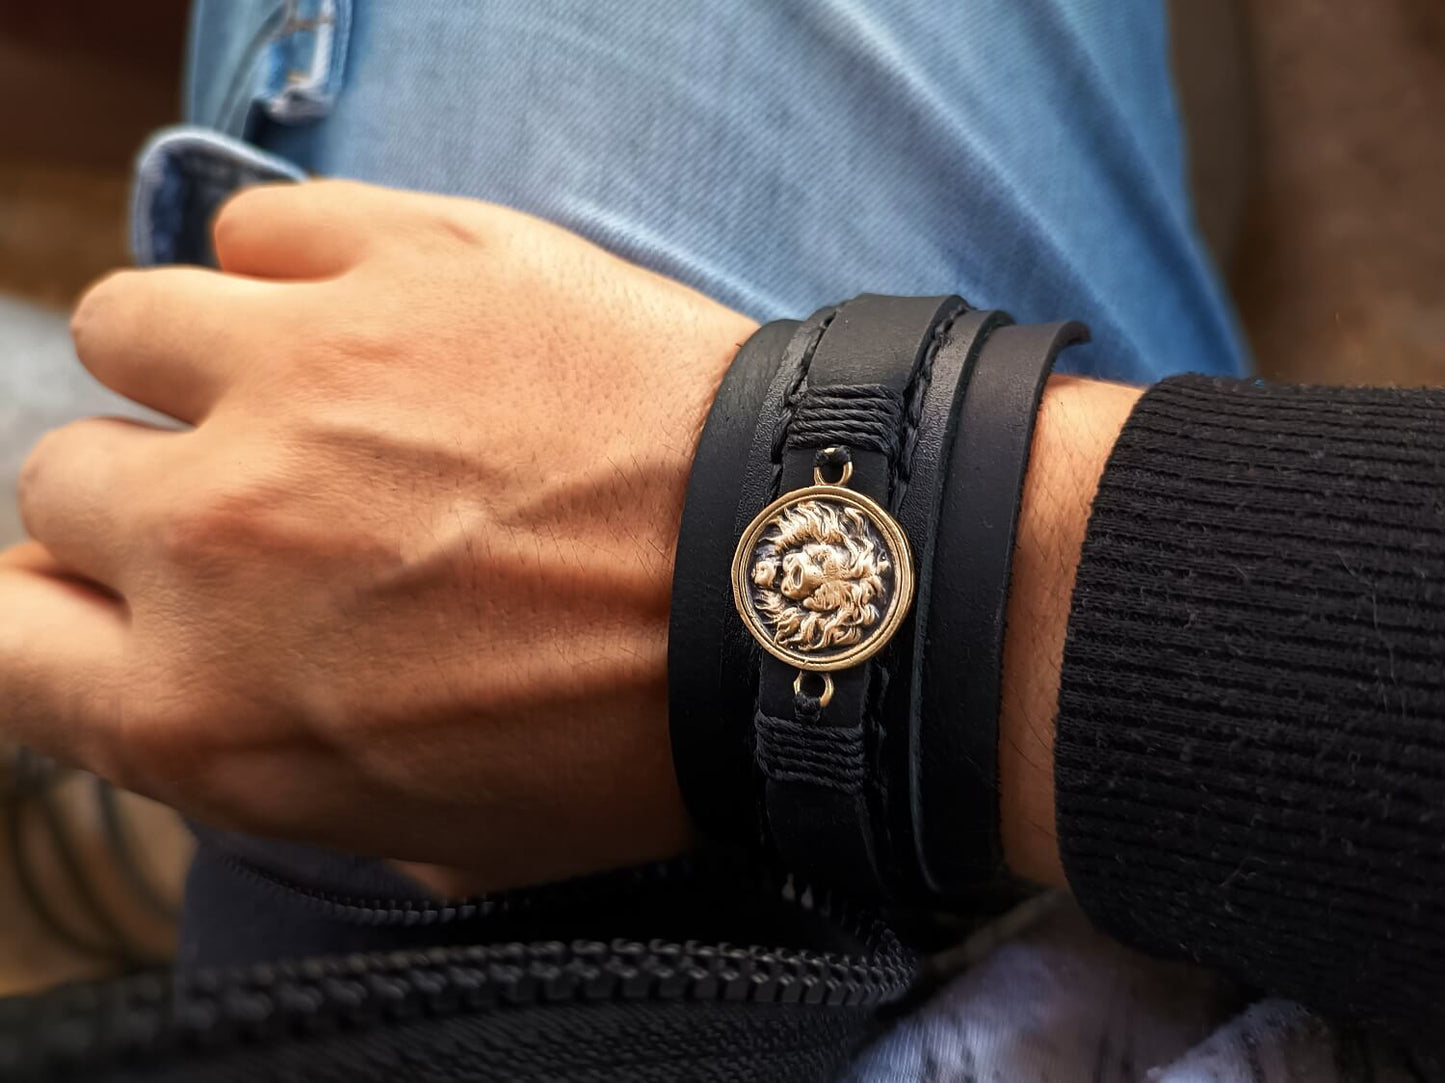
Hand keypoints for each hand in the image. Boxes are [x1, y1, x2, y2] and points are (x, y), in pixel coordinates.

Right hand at [7, 180, 757, 891]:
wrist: (802, 597)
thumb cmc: (633, 734)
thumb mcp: (430, 833)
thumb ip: (270, 765)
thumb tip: (192, 694)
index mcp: (211, 712)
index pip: (1, 644)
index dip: (51, 615)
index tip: (110, 594)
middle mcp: (219, 537)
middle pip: (65, 476)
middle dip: (151, 499)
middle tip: (270, 505)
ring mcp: (306, 377)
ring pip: (132, 326)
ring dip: (201, 364)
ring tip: (314, 392)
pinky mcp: (407, 261)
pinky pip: (263, 228)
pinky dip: (300, 267)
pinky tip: (380, 316)